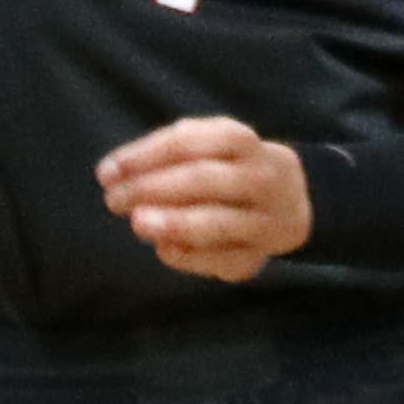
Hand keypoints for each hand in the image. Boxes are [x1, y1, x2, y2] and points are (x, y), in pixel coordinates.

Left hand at [96, 115, 314, 283]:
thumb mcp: (211, 146)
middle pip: (203, 180)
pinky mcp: (258, 257)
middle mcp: (262, 178)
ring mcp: (265, 221)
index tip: (109, 170)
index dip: (145, 155)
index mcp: (244, 143)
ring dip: (172, 222)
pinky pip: (221, 260)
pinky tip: (163, 249)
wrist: (294, 200)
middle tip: (113, 199)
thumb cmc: (233, 168)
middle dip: (151, 188)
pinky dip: (189, 256)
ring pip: (216, 222)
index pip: (191, 142)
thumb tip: (115, 171)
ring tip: (137, 223)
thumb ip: (167, 153)